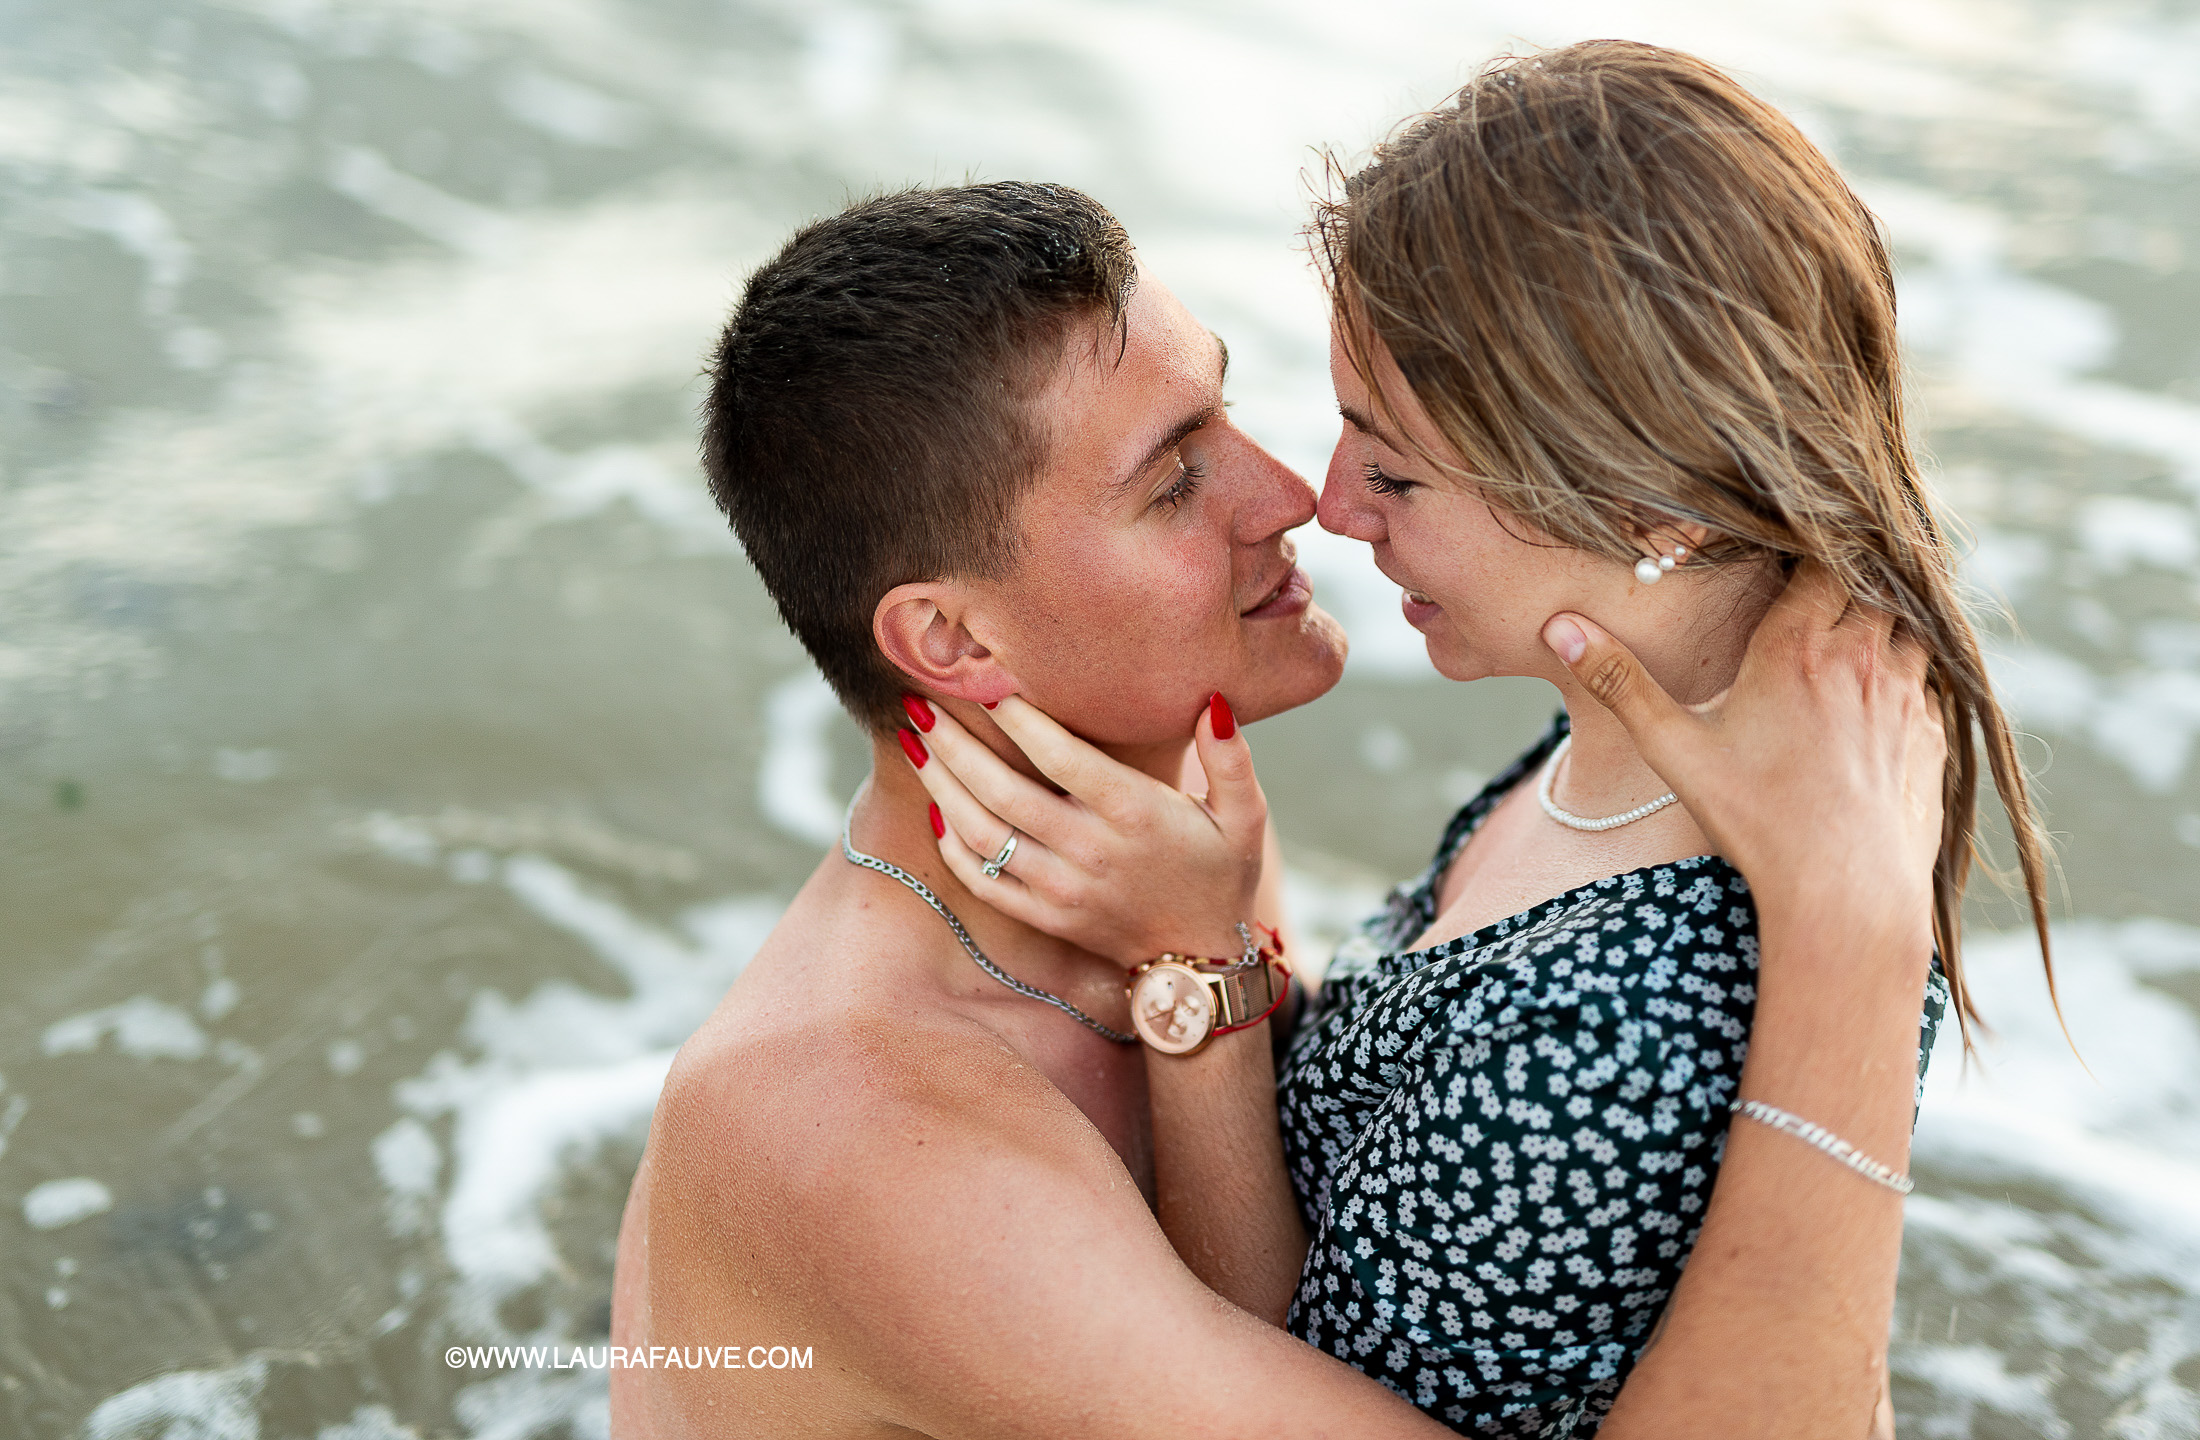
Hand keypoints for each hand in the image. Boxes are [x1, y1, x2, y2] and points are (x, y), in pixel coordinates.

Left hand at [898, 693, 1266, 968]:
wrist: (1203, 962)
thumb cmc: (1221, 872)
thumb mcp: (1247, 815)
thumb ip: (1232, 758)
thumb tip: (1213, 701)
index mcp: (1134, 814)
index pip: (1061, 757)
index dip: (1019, 719)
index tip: (987, 684)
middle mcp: (1090, 851)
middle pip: (1002, 791)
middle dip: (955, 744)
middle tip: (921, 703)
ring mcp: (1061, 889)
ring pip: (981, 834)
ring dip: (941, 786)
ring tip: (915, 744)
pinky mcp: (1045, 917)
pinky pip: (983, 882)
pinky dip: (952, 848)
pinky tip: (936, 810)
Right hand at [1543, 561, 1944, 957]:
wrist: (1845, 889)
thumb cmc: (1756, 819)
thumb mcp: (1673, 750)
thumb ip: (1619, 682)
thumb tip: (1560, 627)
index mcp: (1795, 646)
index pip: (1818, 560)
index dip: (1806, 553)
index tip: (1785, 560)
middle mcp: (1859, 656)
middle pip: (1867, 584)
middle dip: (1845, 584)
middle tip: (1812, 598)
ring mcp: (1905, 693)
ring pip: (1906, 626)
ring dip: (1881, 625)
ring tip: (1846, 644)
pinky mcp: (1932, 732)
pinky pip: (1927, 679)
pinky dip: (1907, 676)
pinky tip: (1878, 701)